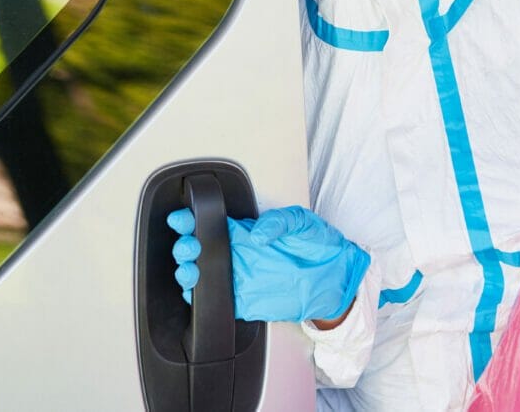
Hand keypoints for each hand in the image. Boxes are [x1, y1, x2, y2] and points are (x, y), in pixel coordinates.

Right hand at [167, 206, 369, 322]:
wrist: (337, 278)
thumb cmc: (320, 244)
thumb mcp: (302, 221)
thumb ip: (279, 221)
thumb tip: (258, 234)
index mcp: (245, 231)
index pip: (210, 223)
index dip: (190, 220)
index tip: (182, 219)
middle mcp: (237, 253)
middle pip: (197, 249)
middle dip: (184, 247)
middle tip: (188, 246)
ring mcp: (239, 277)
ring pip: (199, 276)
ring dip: (186, 272)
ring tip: (189, 269)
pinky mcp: (245, 301)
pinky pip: (216, 301)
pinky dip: (200, 299)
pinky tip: (196, 292)